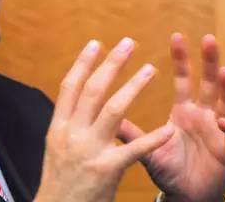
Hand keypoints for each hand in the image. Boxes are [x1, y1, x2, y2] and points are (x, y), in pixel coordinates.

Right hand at [35, 38, 174, 201]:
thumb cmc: (59, 181)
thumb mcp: (56, 148)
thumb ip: (67, 123)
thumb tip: (76, 99)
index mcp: (58, 126)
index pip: (70, 86)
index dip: (83, 63)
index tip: (97, 43)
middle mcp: (71, 133)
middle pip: (93, 90)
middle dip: (112, 64)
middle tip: (129, 43)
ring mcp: (89, 150)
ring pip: (113, 110)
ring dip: (134, 87)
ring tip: (151, 69)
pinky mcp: (106, 170)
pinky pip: (134, 149)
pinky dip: (153, 139)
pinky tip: (169, 129)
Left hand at [118, 34, 224, 201]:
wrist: (186, 197)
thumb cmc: (169, 171)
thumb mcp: (147, 149)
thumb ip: (130, 134)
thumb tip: (103, 115)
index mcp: (184, 111)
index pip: (183, 80)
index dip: (181, 59)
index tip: (176, 36)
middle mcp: (203, 115)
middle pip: (208, 83)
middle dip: (209, 61)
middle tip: (208, 39)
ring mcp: (218, 130)